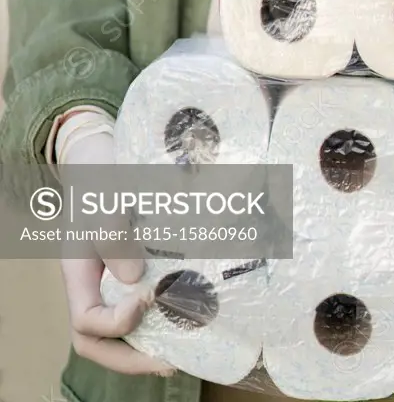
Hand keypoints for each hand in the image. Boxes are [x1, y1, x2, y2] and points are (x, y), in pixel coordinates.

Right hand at [60, 131, 174, 376]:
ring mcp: (110, 282)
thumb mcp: (104, 198)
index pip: (86, 320)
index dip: (116, 322)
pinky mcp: (132, 273)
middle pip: (97, 342)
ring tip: (184, 349)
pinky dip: (159, 320)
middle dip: (132, 358)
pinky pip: (139, 308)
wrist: (103, 159)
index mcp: (78, 274)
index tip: (147, 299)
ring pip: (119, 332)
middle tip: (170, 360)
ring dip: (148, 345)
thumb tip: (135, 278)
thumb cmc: (101, 178)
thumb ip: (112, 234)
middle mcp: (92, 286)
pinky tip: (189, 318)